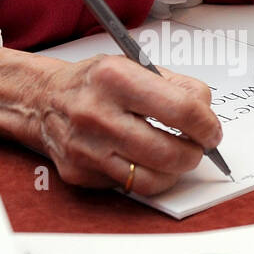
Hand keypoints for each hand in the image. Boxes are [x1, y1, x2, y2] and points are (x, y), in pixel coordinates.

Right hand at [32, 55, 222, 193]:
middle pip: (169, 152)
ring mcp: (86, 148)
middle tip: (197, 147)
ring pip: (152, 179)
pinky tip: (145, 161)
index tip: (211, 130)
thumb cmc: (95, 83)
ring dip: (174, 171)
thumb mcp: (134, 66)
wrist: (43, 100)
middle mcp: (97, 114)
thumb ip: (177, 86)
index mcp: (115, 78)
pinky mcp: (81, 173)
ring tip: (175, 156)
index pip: (180, 110)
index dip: (206, 125)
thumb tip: (207, 114)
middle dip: (194, 153)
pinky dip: (147, 177)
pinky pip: (129, 187)